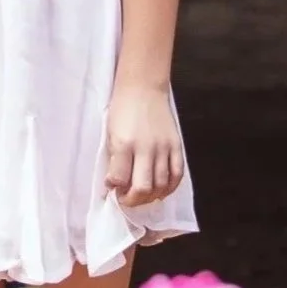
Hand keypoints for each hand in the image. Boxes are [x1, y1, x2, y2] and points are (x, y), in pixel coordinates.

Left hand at [104, 82, 183, 206]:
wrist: (143, 87)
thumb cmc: (122, 108)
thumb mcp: (110, 131)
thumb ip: (114, 158)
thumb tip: (114, 183)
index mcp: (123, 143)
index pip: (120, 178)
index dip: (115, 190)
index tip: (113, 191)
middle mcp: (145, 148)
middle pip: (143, 187)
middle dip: (133, 200)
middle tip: (127, 200)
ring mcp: (163, 148)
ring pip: (161, 185)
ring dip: (151, 196)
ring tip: (142, 196)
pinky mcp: (176, 146)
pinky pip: (177, 175)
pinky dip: (170, 188)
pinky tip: (162, 191)